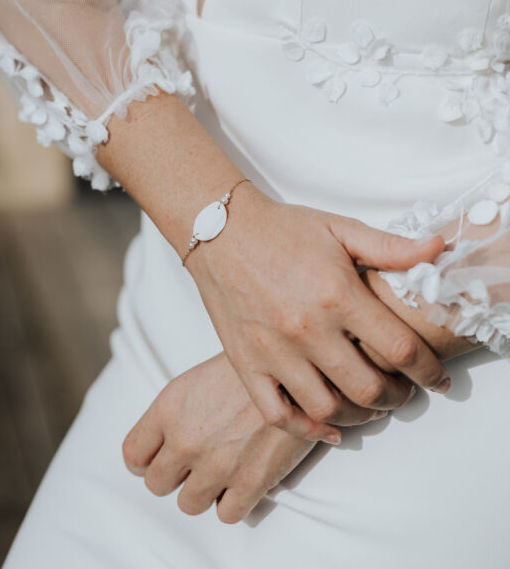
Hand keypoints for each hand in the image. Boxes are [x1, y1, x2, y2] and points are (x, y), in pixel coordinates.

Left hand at [122, 353, 331, 523]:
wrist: (294, 370)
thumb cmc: (246, 370)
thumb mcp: (196, 380)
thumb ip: (171, 414)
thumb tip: (159, 444)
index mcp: (168, 409)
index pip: (133, 455)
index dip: (146, 461)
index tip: (160, 459)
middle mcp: (185, 440)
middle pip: (157, 484)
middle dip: (175, 476)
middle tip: (196, 463)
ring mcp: (217, 465)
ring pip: (189, 504)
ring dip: (204, 491)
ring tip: (223, 469)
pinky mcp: (251, 482)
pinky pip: (227, 515)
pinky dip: (235, 502)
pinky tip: (245, 479)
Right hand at [186, 185, 449, 441]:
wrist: (220, 232)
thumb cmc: (281, 229)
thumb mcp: (339, 228)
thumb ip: (390, 247)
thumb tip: (438, 250)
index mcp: (337, 294)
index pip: (399, 349)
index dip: (428, 370)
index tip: (437, 379)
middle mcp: (307, 330)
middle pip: (368, 388)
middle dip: (398, 397)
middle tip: (404, 392)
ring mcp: (273, 351)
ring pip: (327, 407)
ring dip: (360, 416)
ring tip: (370, 407)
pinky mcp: (246, 363)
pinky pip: (277, 413)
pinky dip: (307, 429)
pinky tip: (327, 427)